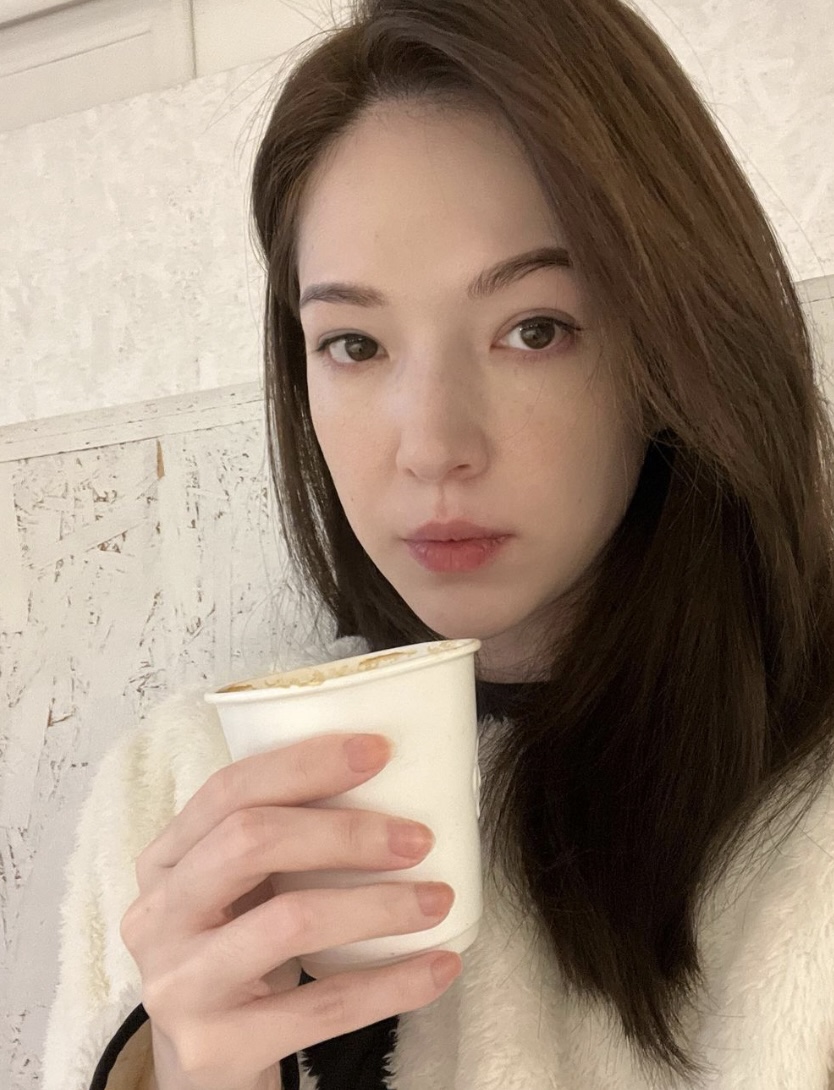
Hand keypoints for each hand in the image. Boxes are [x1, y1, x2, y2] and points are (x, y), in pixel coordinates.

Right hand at [120, 731, 460, 1089]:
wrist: (206, 1063)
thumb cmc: (237, 949)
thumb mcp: (236, 888)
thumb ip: (278, 837)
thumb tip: (392, 779)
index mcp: (164, 860)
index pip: (228, 790)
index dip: (304, 764)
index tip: (379, 751)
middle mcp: (157, 917)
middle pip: (250, 842)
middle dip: (344, 831)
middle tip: (418, 838)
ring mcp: (181, 985)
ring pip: (289, 921)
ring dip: (378, 905)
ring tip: (438, 898)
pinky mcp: (218, 1047)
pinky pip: (322, 1007)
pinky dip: (393, 982)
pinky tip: (440, 963)